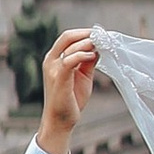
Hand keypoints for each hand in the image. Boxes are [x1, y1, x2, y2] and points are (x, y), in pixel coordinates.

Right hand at [36, 29, 99, 153]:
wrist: (60, 120)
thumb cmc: (71, 99)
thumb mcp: (83, 76)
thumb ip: (88, 62)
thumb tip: (97, 48)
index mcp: (55, 59)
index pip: (68, 37)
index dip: (84, 33)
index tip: (101, 35)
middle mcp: (51, 61)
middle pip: (67, 36)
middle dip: (86, 33)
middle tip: (102, 36)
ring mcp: (52, 69)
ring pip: (69, 46)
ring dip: (88, 43)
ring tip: (101, 46)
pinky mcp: (58, 78)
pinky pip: (69, 60)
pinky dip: (82, 55)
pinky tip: (93, 56)